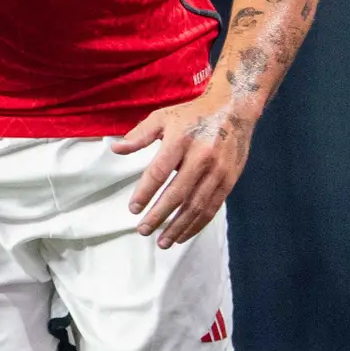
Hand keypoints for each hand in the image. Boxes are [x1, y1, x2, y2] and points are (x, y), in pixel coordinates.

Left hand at [112, 84, 252, 247]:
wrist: (234, 108)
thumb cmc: (192, 114)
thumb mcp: (163, 117)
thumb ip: (139, 135)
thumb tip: (116, 149)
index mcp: (181, 140)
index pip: (159, 172)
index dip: (145, 193)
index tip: (133, 209)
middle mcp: (202, 156)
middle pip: (177, 193)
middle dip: (159, 216)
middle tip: (142, 230)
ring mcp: (218, 170)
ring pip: (196, 206)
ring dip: (178, 227)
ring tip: (162, 241)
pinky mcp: (229, 180)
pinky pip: (212, 208)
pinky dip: (197, 225)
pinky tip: (183, 235)